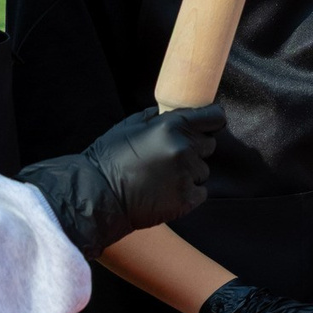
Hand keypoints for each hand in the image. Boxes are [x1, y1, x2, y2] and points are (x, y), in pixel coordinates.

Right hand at [24, 103, 222, 257]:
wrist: (97, 196)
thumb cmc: (109, 159)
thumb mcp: (130, 125)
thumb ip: (157, 118)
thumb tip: (175, 113)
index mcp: (172, 127)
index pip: (214, 118)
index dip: (212, 121)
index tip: (208, 126)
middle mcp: (184, 149)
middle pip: (209, 145)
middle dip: (195, 148)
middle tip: (170, 157)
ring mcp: (187, 175)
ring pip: (203, 170)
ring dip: (189, 173)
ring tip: (163, 177)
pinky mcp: (186, 199)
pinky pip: (201, 192)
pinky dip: (188, 192)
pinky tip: (167, 192)